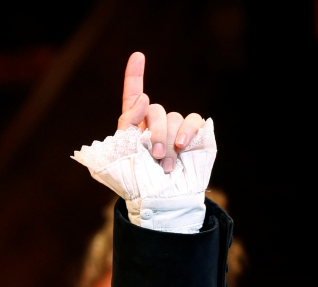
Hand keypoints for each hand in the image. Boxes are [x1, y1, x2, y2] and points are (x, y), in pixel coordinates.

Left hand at [118, 52, 205, 172]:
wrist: (160, 198)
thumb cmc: (138, 180)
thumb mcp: (122, 152)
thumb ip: (127, 123)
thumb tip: (143, 97)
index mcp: (134, 127)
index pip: (133, 96)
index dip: (134, 76)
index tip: (137, 55)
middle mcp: (155, 124)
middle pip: (155, 109)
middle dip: (154, 132)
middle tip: (153, 155)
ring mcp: (176, 129)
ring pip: (174, 117)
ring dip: (169, 140)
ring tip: (165, 163)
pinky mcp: (195, 135)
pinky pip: (193, 119)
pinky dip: (188, 130)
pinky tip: (182, 145)